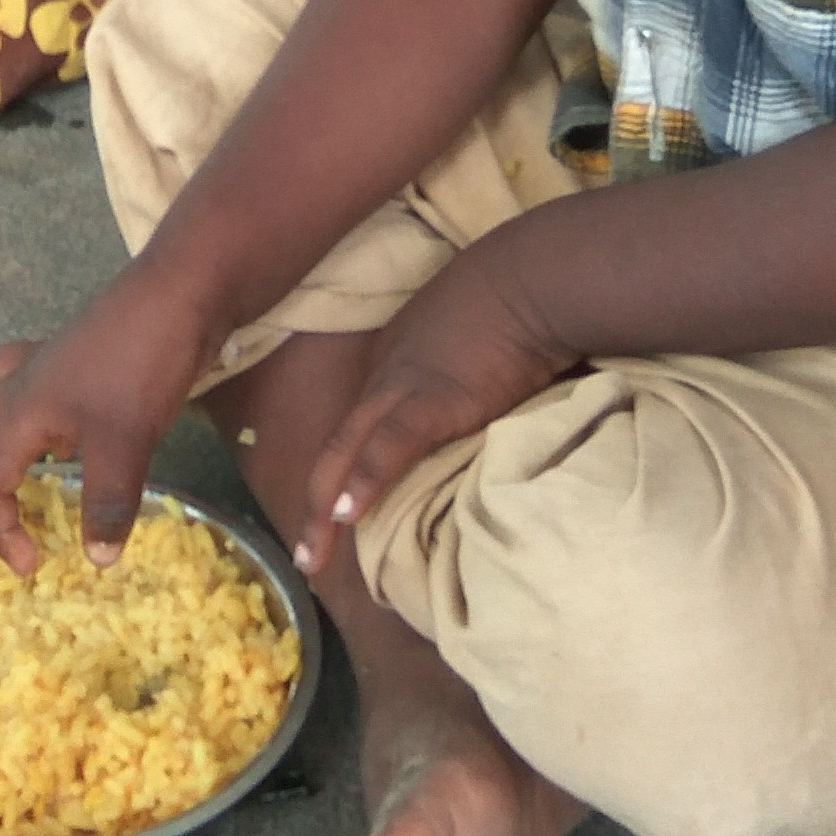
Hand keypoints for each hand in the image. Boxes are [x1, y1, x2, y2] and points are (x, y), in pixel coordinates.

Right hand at [0, 273, 214, 571]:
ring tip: (9, 473)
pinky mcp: (71, 355)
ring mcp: (44, 364)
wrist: (180, 294)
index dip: (0, 530)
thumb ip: (108, 503)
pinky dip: (24, 414)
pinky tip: (58, 434)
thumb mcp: (126, 442)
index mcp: (18, 411)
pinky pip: (24, 385)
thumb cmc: (141, 365)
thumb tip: (97, 562)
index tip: (31, 566)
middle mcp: (19, 385)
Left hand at [294, 248, 574, 566]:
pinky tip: (344, 517)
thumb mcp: (477, 338)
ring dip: (322, 510)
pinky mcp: (431, 400)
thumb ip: (468, 374)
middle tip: (303, 555)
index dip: (343, 472)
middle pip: (337, 445)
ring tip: (311, 557)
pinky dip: (363, 482)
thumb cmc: (518, 302)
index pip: (359, 425)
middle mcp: (387, 377)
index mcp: (397, 361)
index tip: (335, 512)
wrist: (532, 278)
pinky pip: (387, 448)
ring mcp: (403, 388)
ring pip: (345, 453)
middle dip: (314, 501)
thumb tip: (484, 406)